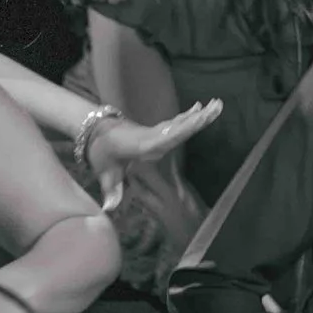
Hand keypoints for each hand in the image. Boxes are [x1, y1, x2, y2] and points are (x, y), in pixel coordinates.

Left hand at [86, 100, 220, 210]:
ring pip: (181, 122)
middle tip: (216, 107)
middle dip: (198, 119)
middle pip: (179, 127)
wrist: (95, 132)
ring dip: (199, 114)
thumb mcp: (104, 171)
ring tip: (217, 104)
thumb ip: (111, 189)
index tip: (197, 121)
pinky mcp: (157, 130)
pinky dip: (189, 115)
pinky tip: (200, 107)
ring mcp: (155, 132)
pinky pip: (177, 122)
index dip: (182, 130)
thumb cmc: (101, 152)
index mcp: (143, 146)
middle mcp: (153, 136)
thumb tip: (109, 209)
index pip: (165, 138)